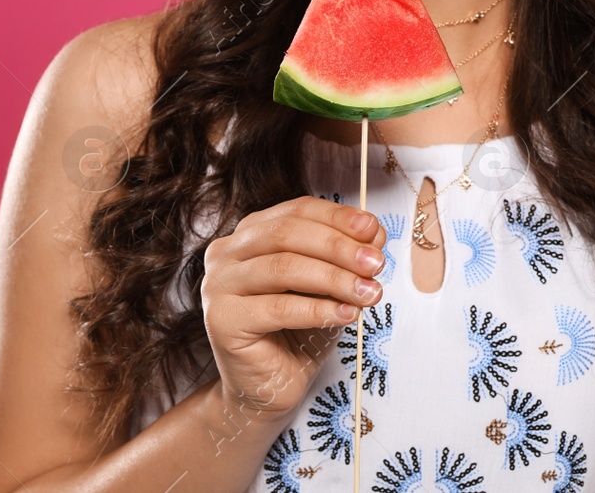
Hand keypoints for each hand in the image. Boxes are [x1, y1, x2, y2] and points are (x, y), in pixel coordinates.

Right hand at [201, 196, 385, 426]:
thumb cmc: (298, 330)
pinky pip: (278, 308)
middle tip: (376, 264)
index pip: (298, 210)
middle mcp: (227, 253)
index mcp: (252, 232)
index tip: (374, 230)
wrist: (270, 384)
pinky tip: (347, 315)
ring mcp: (218, 285)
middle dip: (340, 247)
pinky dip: (319, 310)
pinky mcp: (221, 320)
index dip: (338, 217)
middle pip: (289, 234)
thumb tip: (374, 232)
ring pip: (284, 268)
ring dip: (334, 279)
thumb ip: (347, 256)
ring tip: (369, 293)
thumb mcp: (330, 285)